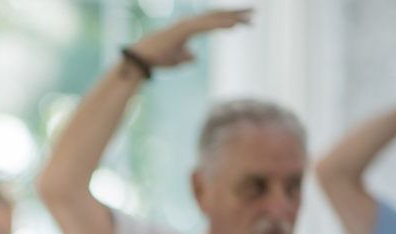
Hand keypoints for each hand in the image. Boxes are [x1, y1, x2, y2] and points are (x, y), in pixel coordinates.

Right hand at [130, 9, 251, 67]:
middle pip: (217, 15)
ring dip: (233, 17)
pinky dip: (220, 24)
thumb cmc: (157, 58)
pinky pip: (206, 26)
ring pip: (214, 18)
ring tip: (249, 18)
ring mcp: (187, 25)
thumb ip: (186, 56)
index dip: (230, 19)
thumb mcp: (176, 59)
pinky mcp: (184, 30)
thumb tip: (195, 57)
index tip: (246, 21)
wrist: (141, 59)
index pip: (213, 21)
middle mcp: (190, 22)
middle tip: (255, 13)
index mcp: (190, 28)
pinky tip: (233, 25)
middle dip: (236, 13)